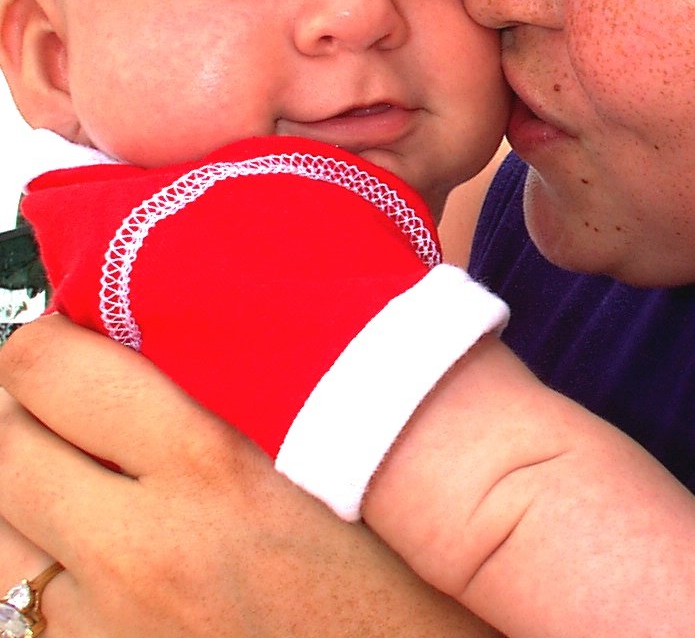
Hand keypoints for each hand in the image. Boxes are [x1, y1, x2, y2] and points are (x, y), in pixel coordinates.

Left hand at [0, 315, 499, 636]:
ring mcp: (113, 629)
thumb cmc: (412, 582)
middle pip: (5, 449)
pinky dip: (48, 568)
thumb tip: (196, 328)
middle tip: (72, 394)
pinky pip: (30, 612)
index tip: (74, 331)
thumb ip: (271, 386)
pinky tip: (104, 555)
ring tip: (81, 474)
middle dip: (27, 409)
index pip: (50, 372)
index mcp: (214, 470)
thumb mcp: (351, 460)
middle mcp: (142, 552)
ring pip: (2, 536)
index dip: (48, 339)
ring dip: (28, 491)